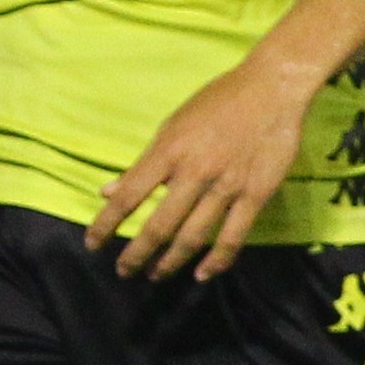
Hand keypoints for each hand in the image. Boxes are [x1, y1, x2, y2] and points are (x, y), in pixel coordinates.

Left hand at [92, 56, 312, 280]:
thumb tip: (108, 191)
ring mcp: (227, 185)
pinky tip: (202, 274)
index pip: (128, 196)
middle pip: (159, 225)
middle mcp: (194, 172)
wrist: (272, 88)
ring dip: (171, 261)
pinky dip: (217, 260)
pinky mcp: (257, 193)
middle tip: (123, 271)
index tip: (92, 244)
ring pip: (194, 236)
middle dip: (137, 254)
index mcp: (167, 152)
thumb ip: (143, 163)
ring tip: (155, 276)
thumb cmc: (216, 102)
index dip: (106, 224)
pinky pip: (233, 235)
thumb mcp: (171, 125)